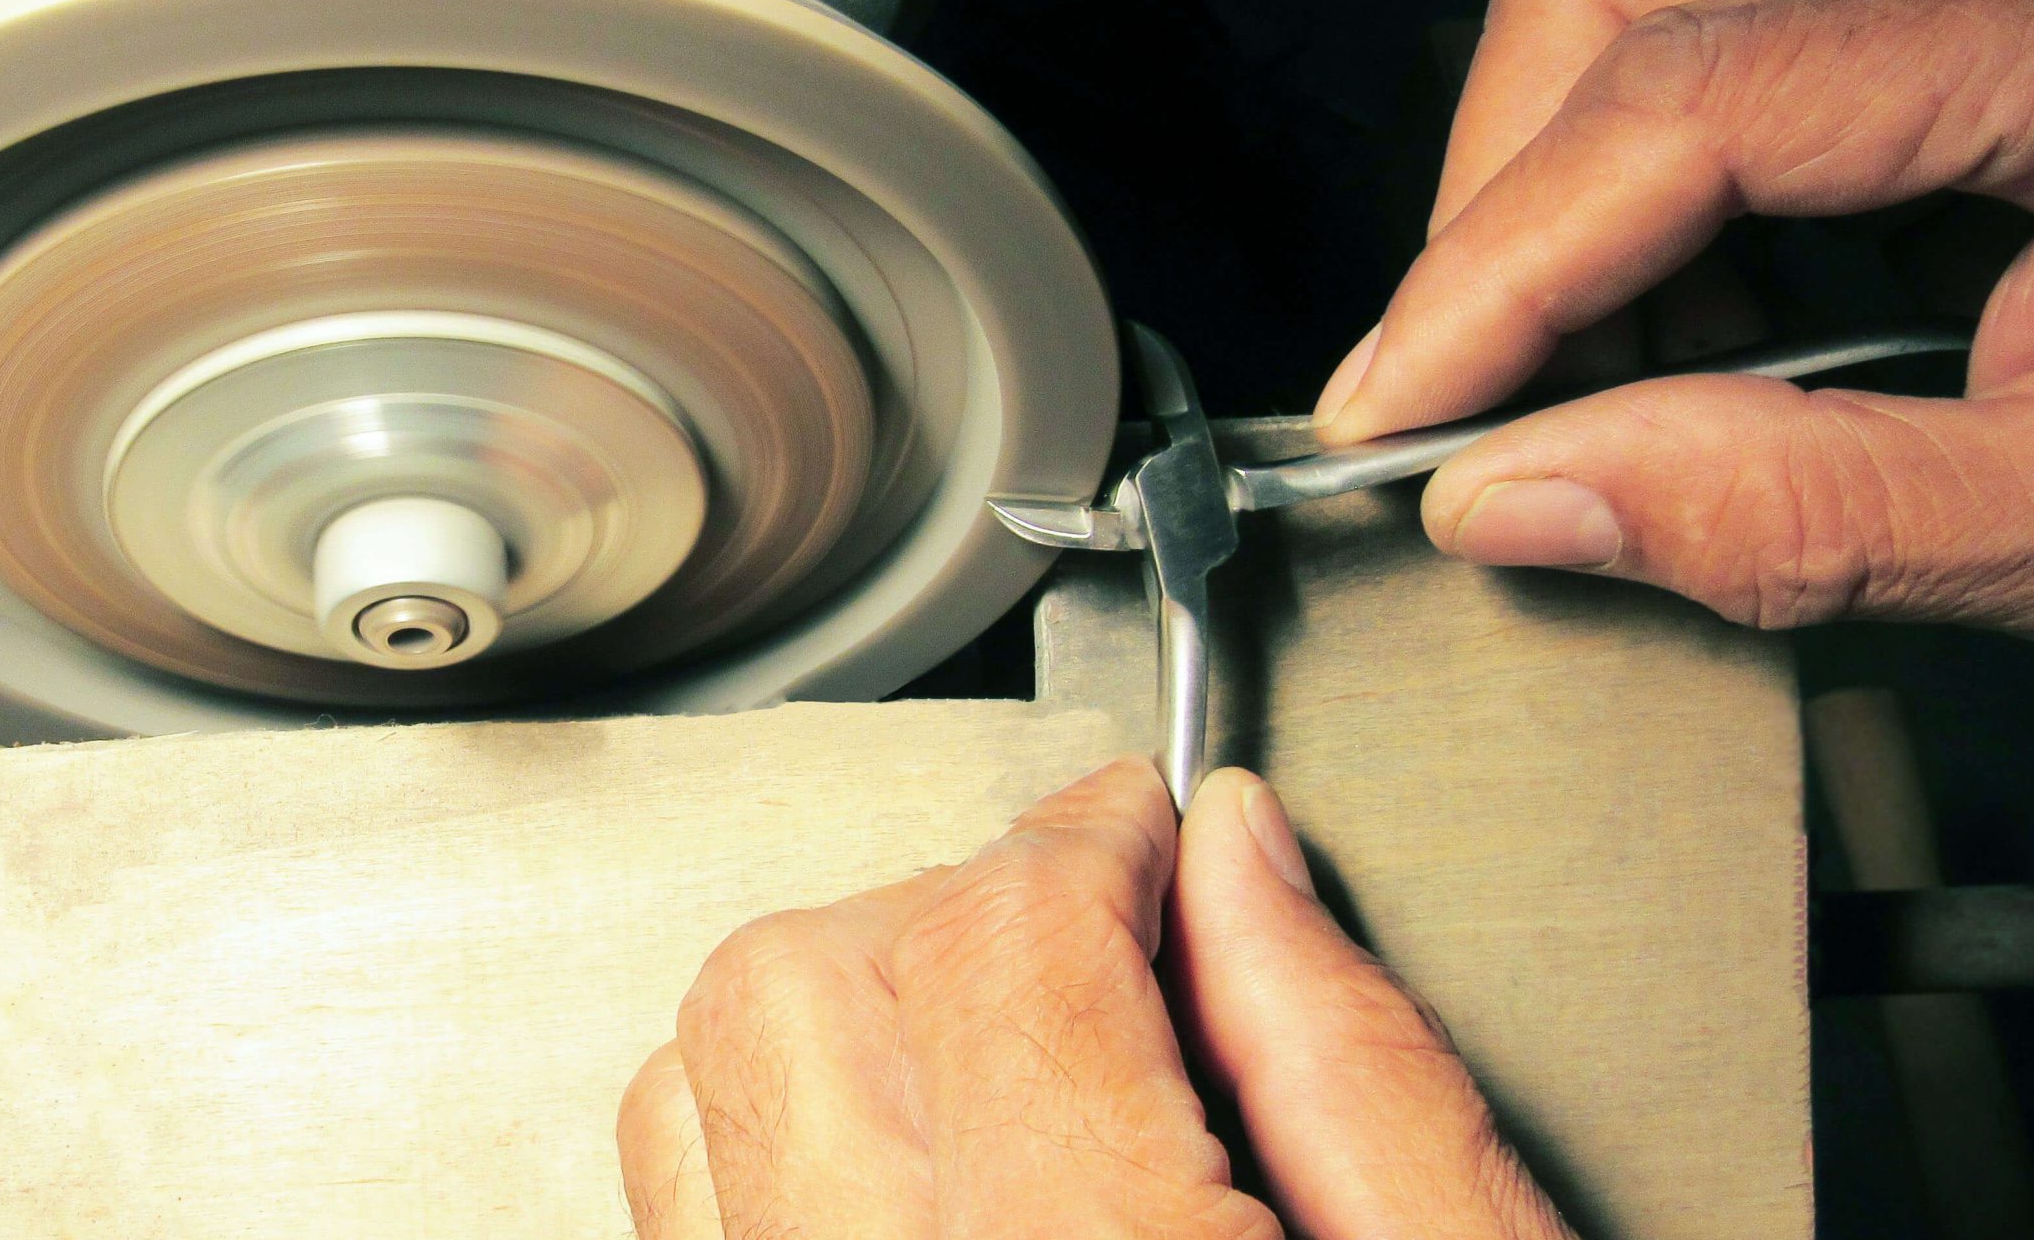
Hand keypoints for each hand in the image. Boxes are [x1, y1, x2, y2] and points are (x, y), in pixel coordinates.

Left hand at [616, 758, 1571, 1239]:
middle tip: (1105, 940)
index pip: (1001, 944)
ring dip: (853, 1012)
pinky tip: (933, 1166)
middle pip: (807, 991)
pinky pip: (685, 1217)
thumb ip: (1348, 1061)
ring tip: (1017, 1050)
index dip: (1090, 841)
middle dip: (961, 911)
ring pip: (705, 1085)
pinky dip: (783, 1135)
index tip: (1155, 832)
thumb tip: (1243, 862)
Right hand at [1313, 0, 2033, 642]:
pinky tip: (1737, 315)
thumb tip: (1526, 496)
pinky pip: (1758, 9)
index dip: (1497, 267)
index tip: (1392, 418)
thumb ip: (1812, 508)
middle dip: (1505, 197)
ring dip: (1583, 182)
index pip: (1692, 94)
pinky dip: (1685, 174)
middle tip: (1479, 396)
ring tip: (1620, 375)